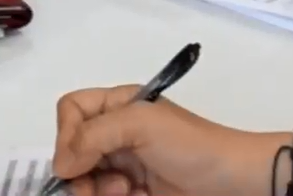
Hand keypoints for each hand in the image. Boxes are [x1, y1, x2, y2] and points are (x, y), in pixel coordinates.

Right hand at [52, 85, 264, 195]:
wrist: (232, 182)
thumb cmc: (189, 145)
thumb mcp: (140, 125)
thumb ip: (93, 136)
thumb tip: (60, 164)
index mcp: (117, 105)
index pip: (71, 111)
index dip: (66, 134)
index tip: (77, 158)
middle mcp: (115, 133)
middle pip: (71, 153)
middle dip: (80, 173)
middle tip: (101, 187)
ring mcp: (124, 165)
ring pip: (84, 182)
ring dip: (97, 192)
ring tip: (125, 193)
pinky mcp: (133, 192)